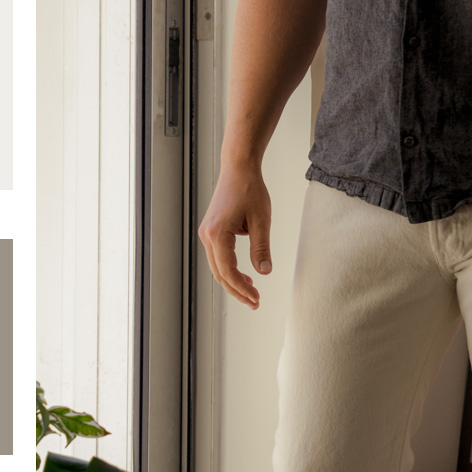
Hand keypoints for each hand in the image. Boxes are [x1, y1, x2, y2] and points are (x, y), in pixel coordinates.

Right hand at [198, 160, 273, 309]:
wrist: (238, 169)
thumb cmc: (250, 190)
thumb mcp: (261, 220)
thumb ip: (261, 248)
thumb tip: (264, 272)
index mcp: (217, 234)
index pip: (228, 271)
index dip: (242, 289)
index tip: (256, 299)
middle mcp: (207, 236)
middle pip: (219, 273)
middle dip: (236, 290)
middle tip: (255, 302)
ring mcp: (206, 233)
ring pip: (217, 267)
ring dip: (233, 281)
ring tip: (252, 292)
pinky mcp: (211, 231)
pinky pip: (217, 257)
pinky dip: (229, 269)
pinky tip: (244, 275)